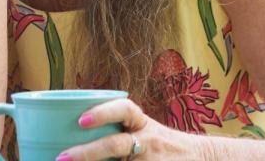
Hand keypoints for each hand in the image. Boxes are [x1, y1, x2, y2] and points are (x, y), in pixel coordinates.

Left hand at [57, 98, 203, 160]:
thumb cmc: (163, 145)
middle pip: (115, 144)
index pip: (124, 109)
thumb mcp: (146, 130)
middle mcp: (148, 141)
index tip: (81, 120)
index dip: (102, 112)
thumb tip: (72, 130)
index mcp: (142, 123)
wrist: (202, 158)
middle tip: (62, 158)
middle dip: (87, 153)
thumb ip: (119, 129)